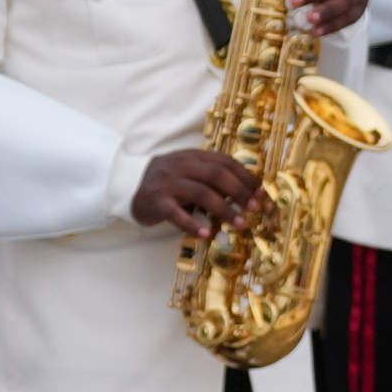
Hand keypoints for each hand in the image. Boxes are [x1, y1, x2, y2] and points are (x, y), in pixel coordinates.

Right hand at [131, 147, 262, 240]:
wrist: (129, 187)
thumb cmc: (170, 184)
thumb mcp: (192, 175)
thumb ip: (215, 181)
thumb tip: (251, 195)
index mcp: (193, 156)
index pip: (226, 162)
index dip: (246, 178)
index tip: (262, 194)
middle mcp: (181, 165)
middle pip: (217, 174)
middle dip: (240, 192)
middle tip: (254, 209)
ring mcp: (167, 183)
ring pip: (201, 193)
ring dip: (224, 210)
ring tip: (239, 224)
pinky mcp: (156, 201)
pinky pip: (176, 214)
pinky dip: (193, 224)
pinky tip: (207, 234)